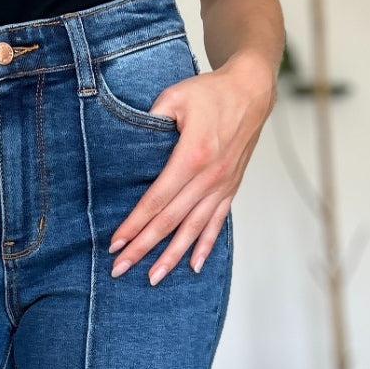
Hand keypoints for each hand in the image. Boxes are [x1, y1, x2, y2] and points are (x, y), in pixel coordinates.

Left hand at [108, 49, 276, 284]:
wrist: (253, 90)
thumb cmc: (211, 92)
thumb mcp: (174, 97)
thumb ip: (150, 119)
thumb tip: (128, 143)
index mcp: (192, 156)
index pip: (157, 200)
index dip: (134, 224)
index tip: (116, 244)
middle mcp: (209, 178)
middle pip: (170, 222)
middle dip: (143, 248)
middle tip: (120, 270)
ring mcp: (222, 186)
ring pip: (194, 229)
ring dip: (172, 256)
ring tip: (153, 278)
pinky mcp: (231, 188)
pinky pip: (217, 223)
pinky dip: (205, 246)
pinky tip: (193, 265)